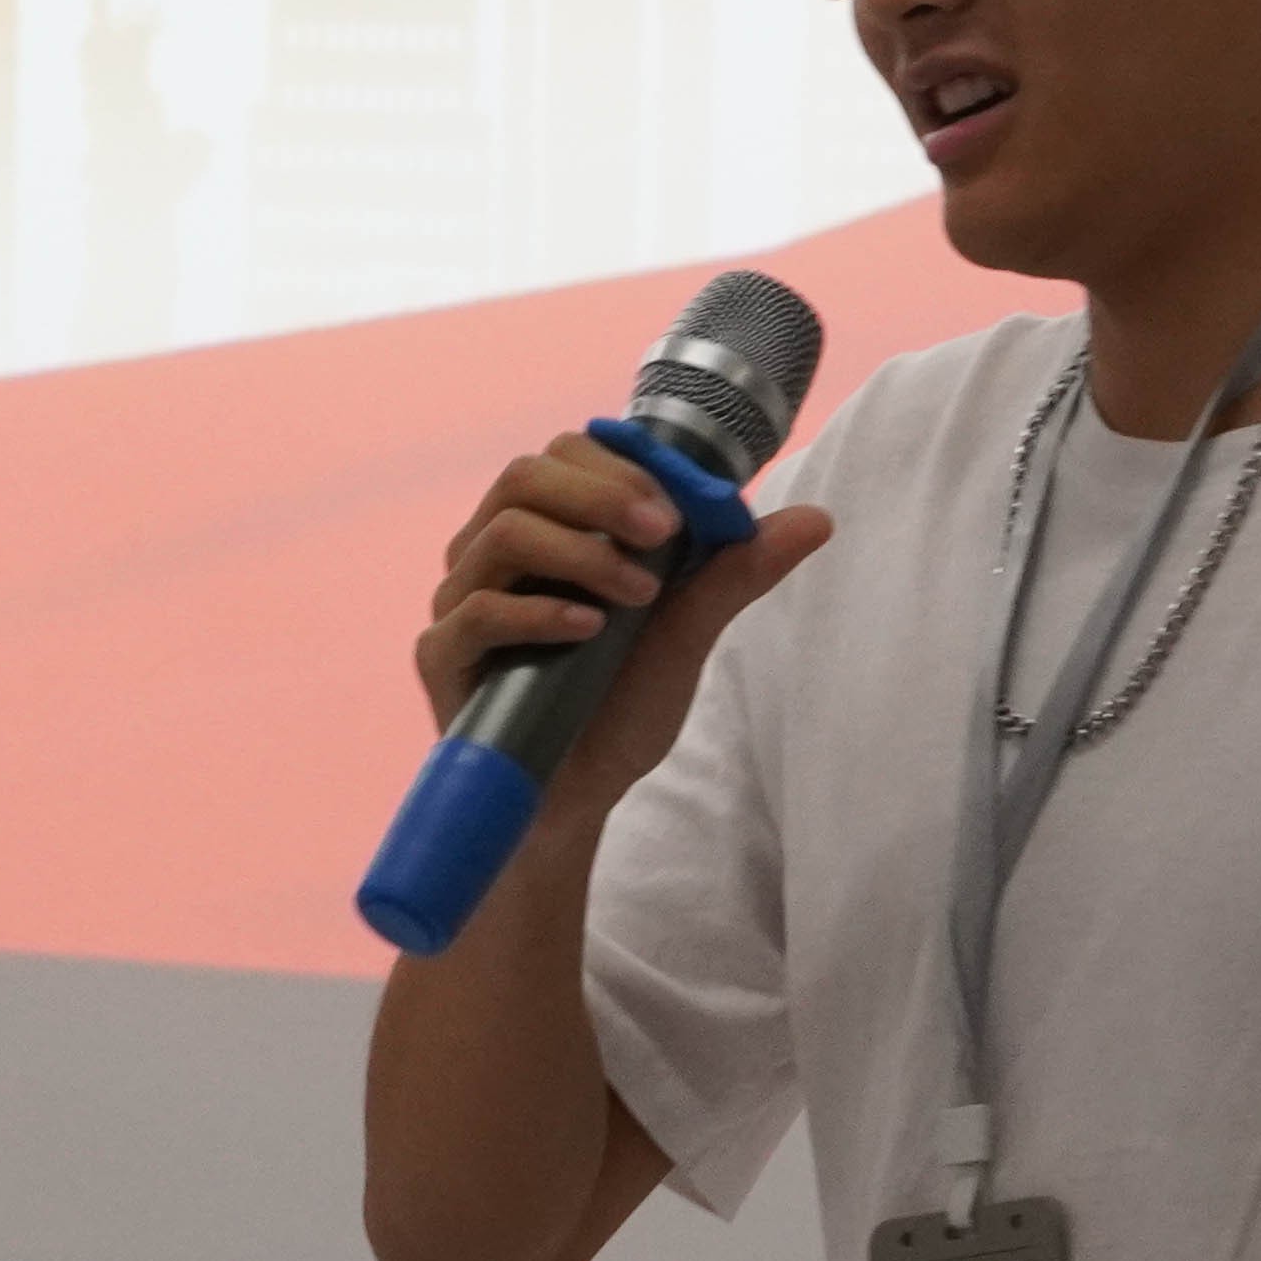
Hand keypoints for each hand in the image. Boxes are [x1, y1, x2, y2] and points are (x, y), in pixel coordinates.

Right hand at [413, 433, 834, 818]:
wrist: (577, 803)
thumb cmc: (619, 710)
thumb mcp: (686, 635)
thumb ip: (734, 574)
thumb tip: (818, 518)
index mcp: (544, 531)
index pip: (562, 456)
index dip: (619, 465)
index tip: (678, 506)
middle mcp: (492, 553)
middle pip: (523, 477)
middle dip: (601, 493)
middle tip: (663, 532)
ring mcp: (460, 601)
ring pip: (502, 531)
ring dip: (581, 550)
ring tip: (638, 593)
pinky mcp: (442, 657)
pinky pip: (475, 610)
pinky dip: (539, 611)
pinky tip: (588, 628)